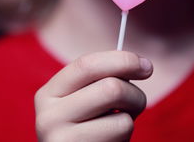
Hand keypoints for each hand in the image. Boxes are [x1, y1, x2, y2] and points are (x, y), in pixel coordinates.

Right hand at [34, 50, 152, 141]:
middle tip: (138, 102)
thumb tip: (141, 65)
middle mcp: (49, 116)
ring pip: (122, 119)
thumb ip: (101, 80)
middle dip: (135, 94)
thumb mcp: (82, 101)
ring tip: (117, 127)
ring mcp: (63, 141)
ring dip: (130, 122)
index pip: (86, 65)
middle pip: (111, 89)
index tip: (146, 65)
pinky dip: (124, 139)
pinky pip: (122, 138)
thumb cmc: (83, 128)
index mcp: (48, 94)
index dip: (121, 60)